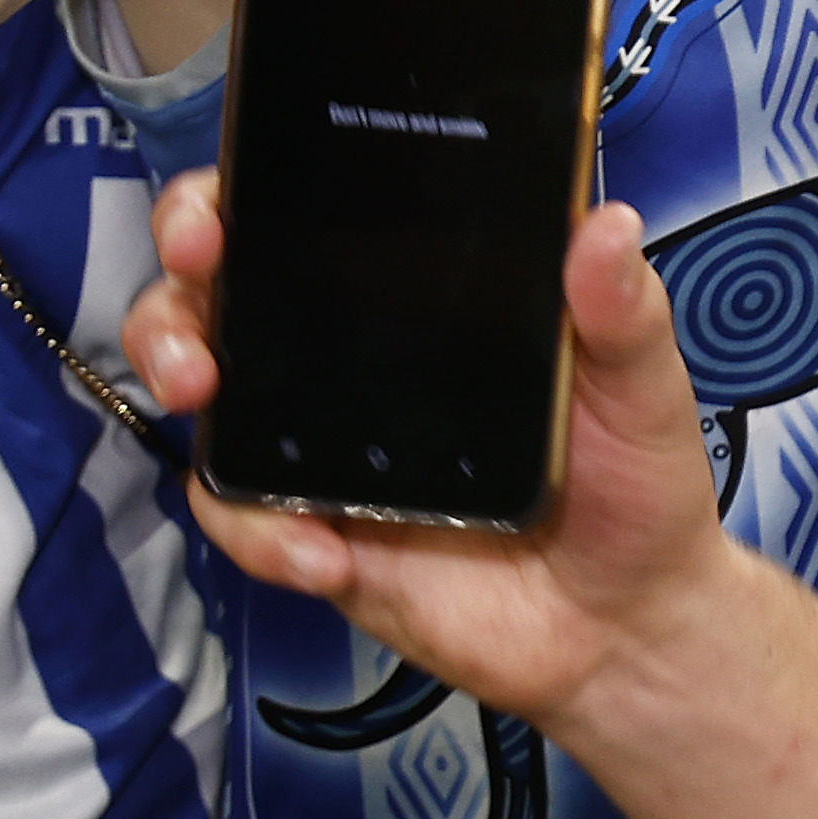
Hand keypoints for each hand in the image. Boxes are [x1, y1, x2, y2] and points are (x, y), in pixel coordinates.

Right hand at [125, 169, 741, 728]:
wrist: (626, 624)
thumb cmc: (634, 488)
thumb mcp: (641, 389)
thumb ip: (620, 313)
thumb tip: (607, 223)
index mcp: (424, 307)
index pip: (311, 224)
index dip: (248, 194)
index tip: (230, 199)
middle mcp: (354, 366)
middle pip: (222, 293)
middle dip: (183, 268)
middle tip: (198, 270)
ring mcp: (324, 447)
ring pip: (205, 389)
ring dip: (175, 366)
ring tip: (204, 388)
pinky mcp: (315, 531)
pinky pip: (243, 517)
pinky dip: (261, 530)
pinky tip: (324, 551)